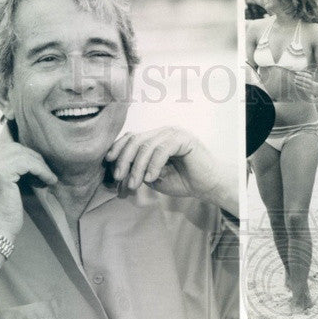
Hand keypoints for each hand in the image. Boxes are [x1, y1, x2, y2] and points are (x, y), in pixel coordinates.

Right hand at [0, 124, 57, 239]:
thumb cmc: (4, 214)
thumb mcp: (8, 188)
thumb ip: (14, 173)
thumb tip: (33, 163)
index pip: (6, 145)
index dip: (25, 151)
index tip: (39, 163)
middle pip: (16, 147)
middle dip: (34, 157)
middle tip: (46, 171)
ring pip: (23, 154)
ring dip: (40, 165)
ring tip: (50, 178)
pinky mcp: (2, 173)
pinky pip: (27, 163)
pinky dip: (41, 170)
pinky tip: (49, 180)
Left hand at [106, 128, 231, 207]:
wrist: (208, 186)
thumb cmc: (184, 181)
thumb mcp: (155, 177)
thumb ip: (140, 170)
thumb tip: (120, 170)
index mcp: (155, 138)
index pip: (131, 137)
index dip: (118, 149)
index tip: (109, 165)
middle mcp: (163, 132)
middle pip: (135, 139)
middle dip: (124, 159)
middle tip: (119, 177)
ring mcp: (173, 133)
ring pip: (147, 146)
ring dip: (138, 166)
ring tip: (135, 183)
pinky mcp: (183, 139)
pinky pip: (162, 150)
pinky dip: (153, 165)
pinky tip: (150, 178)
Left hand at [292, 71, 316, 100]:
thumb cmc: (315, 84)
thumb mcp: (312, 80)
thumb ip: (307, 77)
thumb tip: (301, 74)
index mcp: (312, 79)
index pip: (306, 75)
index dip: (301, 73)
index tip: (297, 72)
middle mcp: (311, 83)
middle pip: (304, 80)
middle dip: (299, 78)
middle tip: (295, 76)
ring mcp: (310, 88)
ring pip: (303, 84)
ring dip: (298, 82)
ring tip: (294, 80)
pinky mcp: (309, 91)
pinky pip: (303, 88)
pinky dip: (299, 86)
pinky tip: (296, 84)